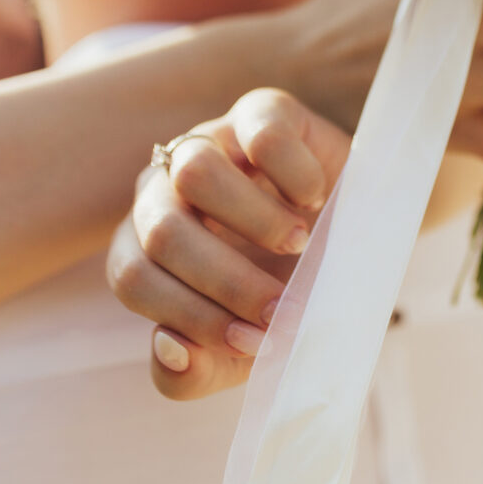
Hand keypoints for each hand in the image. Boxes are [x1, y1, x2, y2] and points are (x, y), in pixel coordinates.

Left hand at [105, 88, 346, 399]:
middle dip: (227, 282)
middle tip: (284, 309)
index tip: (255, 342)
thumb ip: (189, 372)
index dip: (191, 317)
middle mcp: (162, 190)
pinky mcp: (258, 111)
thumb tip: (168, 349)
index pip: (134, 279)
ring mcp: (207, 142)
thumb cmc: (277, 295)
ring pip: (195, 173)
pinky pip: (260, 134)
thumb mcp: (236, 349)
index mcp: (142, 247)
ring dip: (254, 222)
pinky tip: (316, 201)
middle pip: (162, 231)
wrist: (348, 240)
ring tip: (300, 246)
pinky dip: (292, 176)